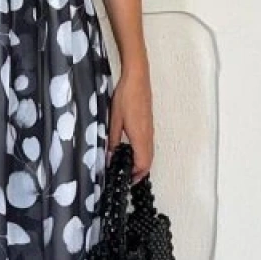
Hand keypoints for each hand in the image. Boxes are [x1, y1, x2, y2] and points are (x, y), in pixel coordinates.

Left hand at [106, 62, 153, 183]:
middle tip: (126, 177)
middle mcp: (148, 136)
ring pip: (149, 153)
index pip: (142, 164)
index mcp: (140, 137)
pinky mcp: (149, 124)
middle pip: (148, 161)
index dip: (136, 175)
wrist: (137, 78)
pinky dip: (142, 154)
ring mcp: (150, 130)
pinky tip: (130, 151)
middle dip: (139, 172)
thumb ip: (112, 140)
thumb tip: (110, 157)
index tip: (125, 181)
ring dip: (141, 163)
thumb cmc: (125, 97)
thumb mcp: (114, 120)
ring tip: (127, 168)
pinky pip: (148, 145)